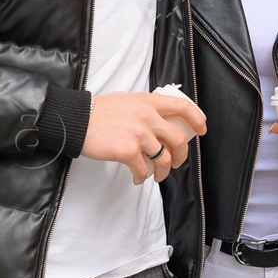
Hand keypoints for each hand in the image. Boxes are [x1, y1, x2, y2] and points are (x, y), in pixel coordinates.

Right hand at [83, 92, 206, 184]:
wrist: (76, 121)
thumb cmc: (98, 111)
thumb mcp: (126, 99)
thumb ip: (143, 106)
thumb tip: (157, 116)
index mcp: (148, 101)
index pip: (182, 106)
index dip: (197, 119)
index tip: (202, 130)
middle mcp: (148, 117)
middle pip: (178, 139)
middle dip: (181, 155)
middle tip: (177, 162)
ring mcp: (139, 134)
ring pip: (163, 159)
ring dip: (162, 172)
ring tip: (157, 176)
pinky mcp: (128, 151)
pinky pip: (143, 170)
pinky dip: (141, 177)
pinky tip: (136, 178)